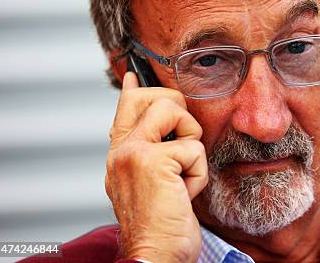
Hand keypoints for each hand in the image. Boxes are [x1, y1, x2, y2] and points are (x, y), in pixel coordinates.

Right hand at [105, 72, 207, 262]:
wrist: (155, 256)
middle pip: (156, 97)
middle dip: (181, 113)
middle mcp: (122, 149)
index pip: (125, 107)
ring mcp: (133, 153)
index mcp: (121, 154)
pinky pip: (193, 149)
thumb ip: (150, 150)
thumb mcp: (151, 183)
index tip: (134, 75)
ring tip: (181, 176)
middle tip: (184, 143)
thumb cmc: (160, 223)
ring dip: (192, 146)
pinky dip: (198, 175)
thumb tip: (151, 127)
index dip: (136, 89)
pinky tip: (184, 194)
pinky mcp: (151, 161)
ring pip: (175, 112)